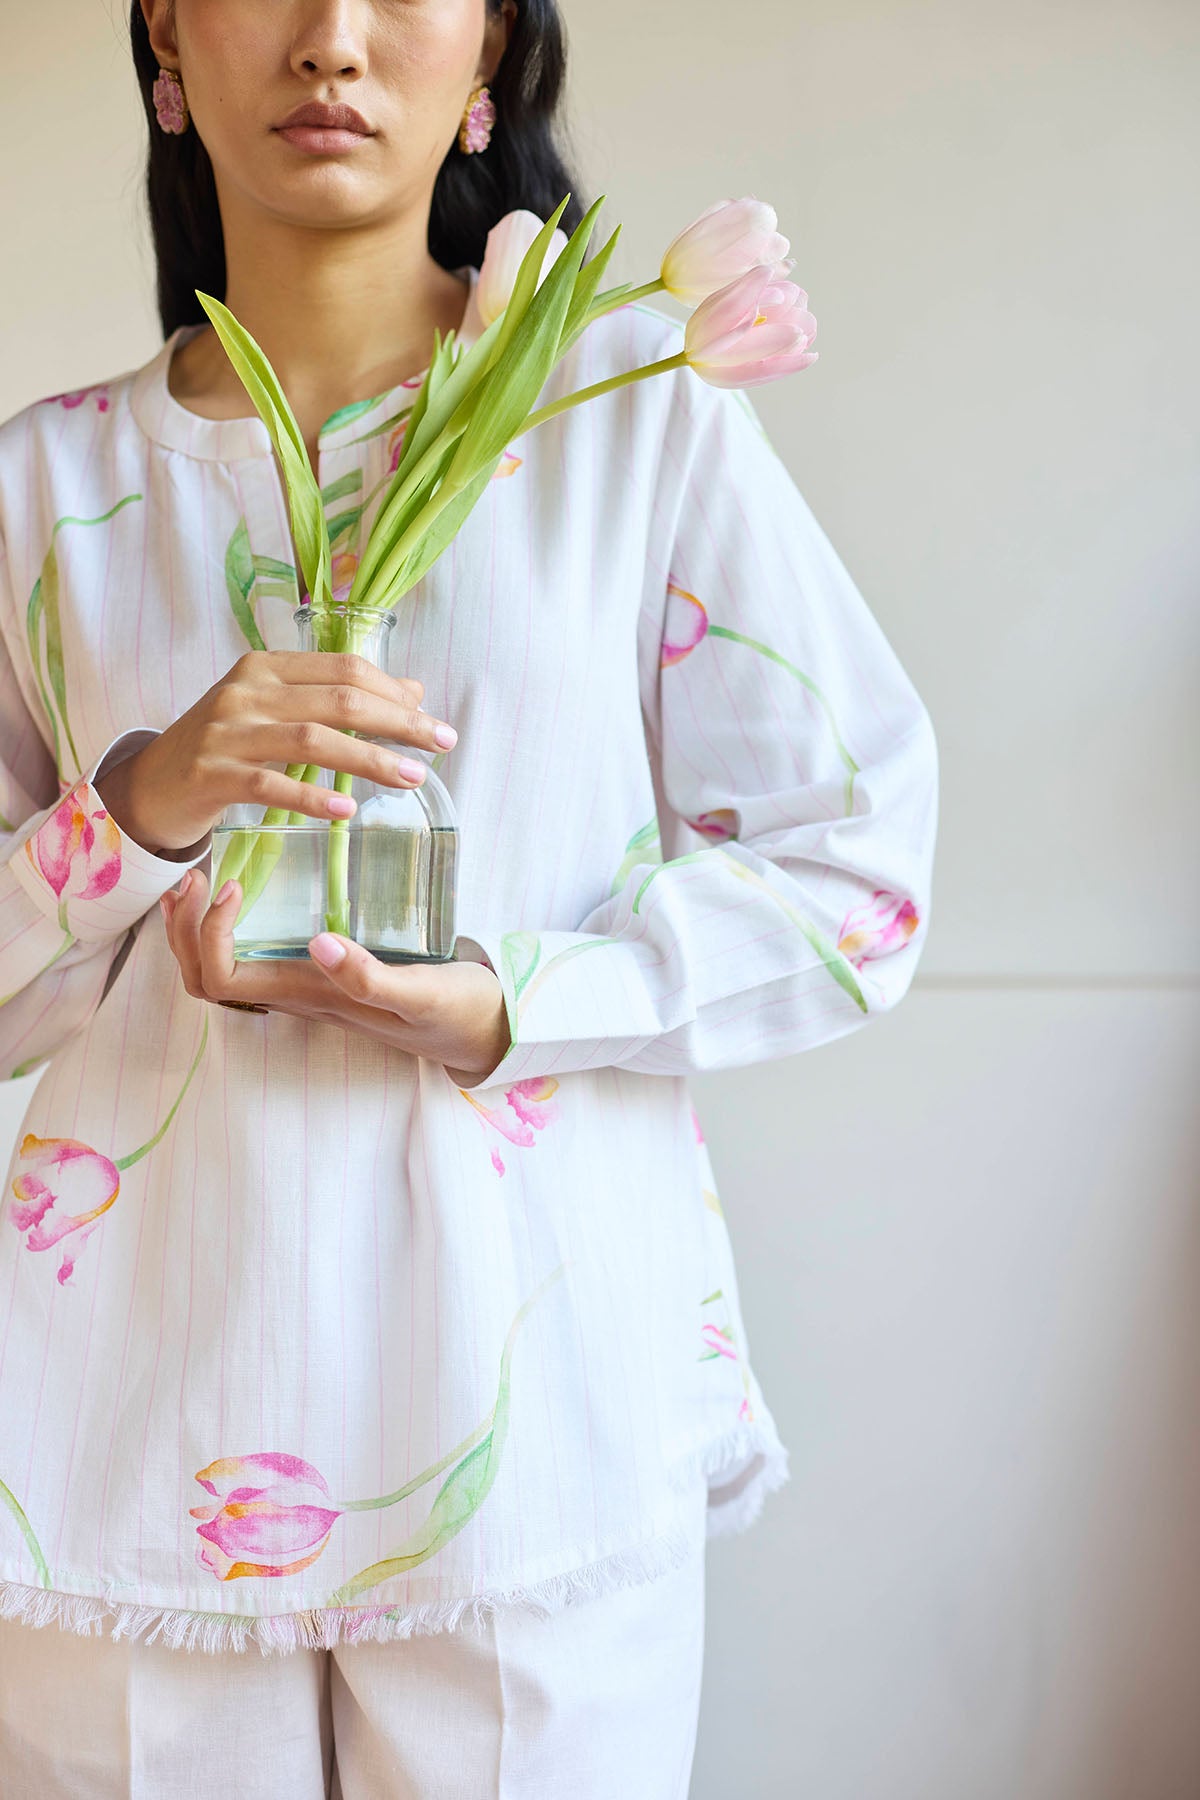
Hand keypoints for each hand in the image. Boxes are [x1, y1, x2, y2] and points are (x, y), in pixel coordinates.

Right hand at [93, 649, 459, 857]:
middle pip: (337, 700)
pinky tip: (347, 810)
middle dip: (398, 723)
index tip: (434, 722)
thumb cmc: (224, 748)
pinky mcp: (212, 774)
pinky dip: (312, 798)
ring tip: (410, 777)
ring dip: (368, 759)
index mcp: (265, 667)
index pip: (344, 669)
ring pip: (311, 740)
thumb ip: (335, 698)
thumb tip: (411, 691)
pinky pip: (271, 784)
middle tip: (441, 745)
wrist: (152, 787)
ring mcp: (226, 732)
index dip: (394, 693)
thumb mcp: (277, 712)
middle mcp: (246, 692)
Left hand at [159, 868, 511, 1087]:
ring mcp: (307, 987)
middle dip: (184, 931)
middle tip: (196, 875)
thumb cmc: (456, 1011)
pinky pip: (253, 955)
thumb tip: (319, 945)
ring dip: (197, 930)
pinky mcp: (322, 973)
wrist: (484, 1030)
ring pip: (222, 970)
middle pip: (205, 978)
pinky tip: (244, 890)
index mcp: (312, 998)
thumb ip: (372, 977)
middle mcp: (298, 996)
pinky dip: (230, 926)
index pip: (223, 977)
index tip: (233, 885)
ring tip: (202, 880)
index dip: (209, 934)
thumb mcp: (422, 993)